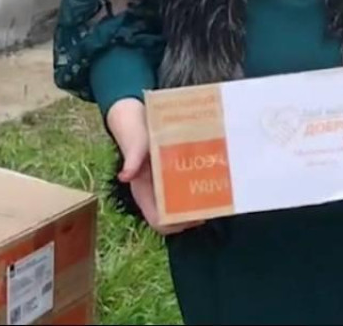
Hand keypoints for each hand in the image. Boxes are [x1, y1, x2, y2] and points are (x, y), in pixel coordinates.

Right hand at [106, 98, 204, 235]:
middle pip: (175, 218)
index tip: (196, 218)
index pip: (158, 221)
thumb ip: (132, 159)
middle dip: (194, 216)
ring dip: (199, 204)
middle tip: (214, 206)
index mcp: (144, 193)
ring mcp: (165, 185)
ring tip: (218, 195)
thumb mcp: (135, 144)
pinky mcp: (174, 174)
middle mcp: (155, 193)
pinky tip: (213, 178)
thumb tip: (124, 176)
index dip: (176, 225)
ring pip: (183, 205)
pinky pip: (187, 187)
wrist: (136, 117)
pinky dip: (198, 188)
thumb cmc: (135, 133)